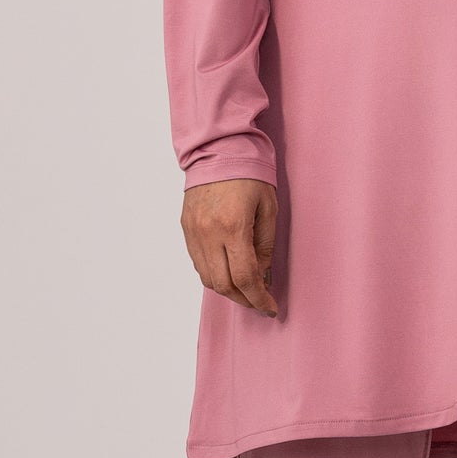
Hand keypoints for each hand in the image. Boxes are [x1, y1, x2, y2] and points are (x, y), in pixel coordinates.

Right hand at [181, 178, 279, 315]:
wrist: (219, 149)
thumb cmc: (250, 174)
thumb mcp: (268, 208)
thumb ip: (265, 245)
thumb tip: (261, 275)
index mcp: (233, 227)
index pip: (245, 277)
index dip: (259, 299)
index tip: (270, 308)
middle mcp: (208, 233)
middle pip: (223, 284)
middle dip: (243, 299)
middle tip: (259, 301)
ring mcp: (193, 231)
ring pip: (207, 278)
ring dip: (227, 290)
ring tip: (245, 289)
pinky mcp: (186, 228)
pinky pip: (198, 263)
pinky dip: (214, 274)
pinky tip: (228, 271)